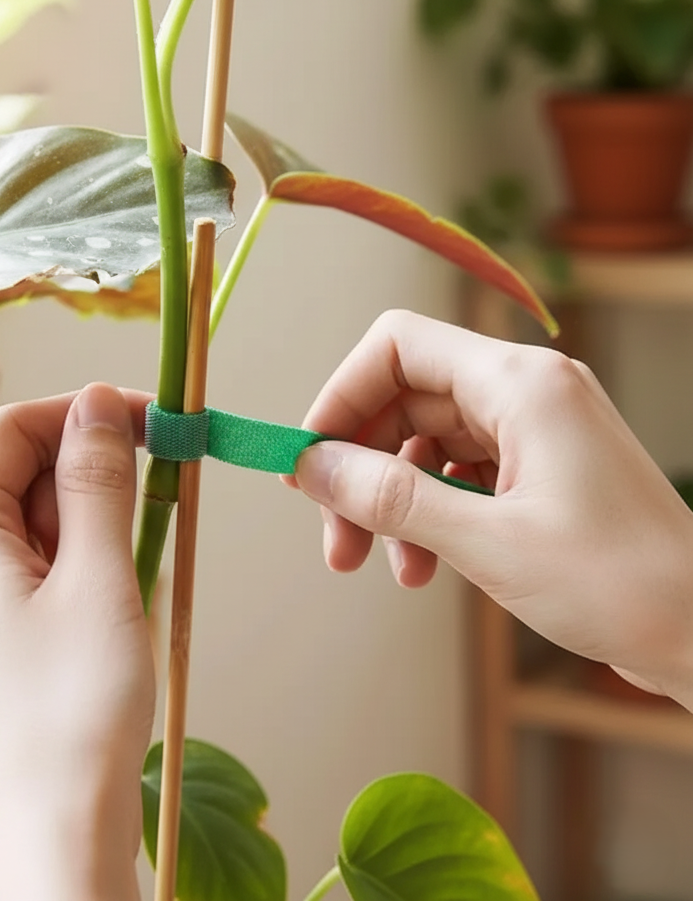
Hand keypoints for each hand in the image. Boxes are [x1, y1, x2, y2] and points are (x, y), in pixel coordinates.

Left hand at [0, 383, 154, 900]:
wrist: (47, 843)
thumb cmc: (73, 713)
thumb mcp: (97, 577)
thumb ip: (96, 480)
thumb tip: (99, 401)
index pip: (12, 429)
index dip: (82, 412)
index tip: (151, 420)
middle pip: (15, 475)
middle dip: (88, 472)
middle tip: (160, 494)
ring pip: (25, 526)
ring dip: (87, 524)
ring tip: (134, 570)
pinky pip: (23, 575)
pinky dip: (72, 567)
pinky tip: (108, 602)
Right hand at [292, 310, 692, 708]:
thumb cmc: (619, 584)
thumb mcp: (486, 541)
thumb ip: (390, 497)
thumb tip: (312, 466)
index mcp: (521, 383)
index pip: (398, 346)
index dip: (341, 397)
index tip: (310, 460)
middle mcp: (526, 391)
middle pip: (405, 399)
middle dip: (360, 465)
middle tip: (335, 536)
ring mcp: (535, 429)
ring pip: (425, 441)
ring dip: (390, 500)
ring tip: (375, 565)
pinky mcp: (540, 468)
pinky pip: (458, 472)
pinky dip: (428, 513)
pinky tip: (423, 567)